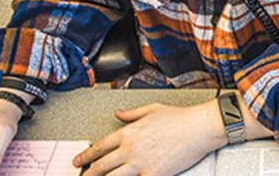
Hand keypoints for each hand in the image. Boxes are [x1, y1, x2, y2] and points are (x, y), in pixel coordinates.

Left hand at [73, 101, 227, 175]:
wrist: (198, 128)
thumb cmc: (179, 118)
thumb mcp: (152, 109)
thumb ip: (131, 114)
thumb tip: (118, 114)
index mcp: (129, 132)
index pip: (101, 146)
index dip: (87, 155)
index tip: (79, 160)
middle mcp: (131, 148)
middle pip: (102, 166)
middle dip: (89, 174)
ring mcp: (141, 163)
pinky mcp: (154, 174)